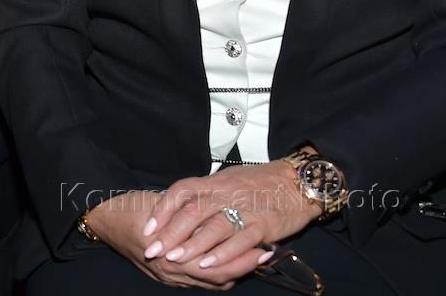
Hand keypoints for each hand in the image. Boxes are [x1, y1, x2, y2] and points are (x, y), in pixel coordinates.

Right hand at [84, 191, 265, 289]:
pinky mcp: (167, 275)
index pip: (214, 267)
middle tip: (265, 253)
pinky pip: (200, 282)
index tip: (261, 245)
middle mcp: (171, 272)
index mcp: (170, 257)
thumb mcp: (159, 206)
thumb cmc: (130, 208)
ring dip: (233, 271)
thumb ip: (186, 217)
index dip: (239, 258)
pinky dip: (218, 274)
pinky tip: (230, 263)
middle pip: (217, 278)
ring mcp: (169, 276)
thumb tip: (219, 214)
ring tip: (254, 258)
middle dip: (242, 266)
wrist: (104, 219)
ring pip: (210, 282)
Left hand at [140, 162, 318, 280]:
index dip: (163, 208)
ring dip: (192, 245)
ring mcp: (244, 209)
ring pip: (213, 227)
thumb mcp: (228, 180)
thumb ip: (206, 193)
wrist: (297, 183)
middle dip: (170, 233)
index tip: (148, 226)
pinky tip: (207, 265)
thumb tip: (182, 204)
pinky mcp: (263, 225)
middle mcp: (226, 194)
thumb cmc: (260, 182)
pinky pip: (240, 240)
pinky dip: (222, 253)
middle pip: (192, 212)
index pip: (182, 191)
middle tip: (152, 249)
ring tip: (173, 259)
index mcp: (215, 182)